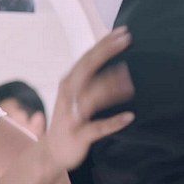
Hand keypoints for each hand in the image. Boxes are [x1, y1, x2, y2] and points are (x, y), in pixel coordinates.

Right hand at [42, 26, 134, 170]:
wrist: (52, 152)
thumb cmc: (70, 118)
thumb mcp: (75, 94)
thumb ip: (90, 76)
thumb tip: (108, 54)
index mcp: (69, 83)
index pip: (87, 58)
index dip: (104, 44)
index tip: (123, 32)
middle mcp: (69, 95)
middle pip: (87, 69)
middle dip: (106, 52)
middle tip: (127, 40)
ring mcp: (73, 115)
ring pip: (91, 97)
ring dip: (110, 87)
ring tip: (130, 82)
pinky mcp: (79, 135)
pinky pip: (97, 127)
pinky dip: (113, 122)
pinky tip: (129, 117)